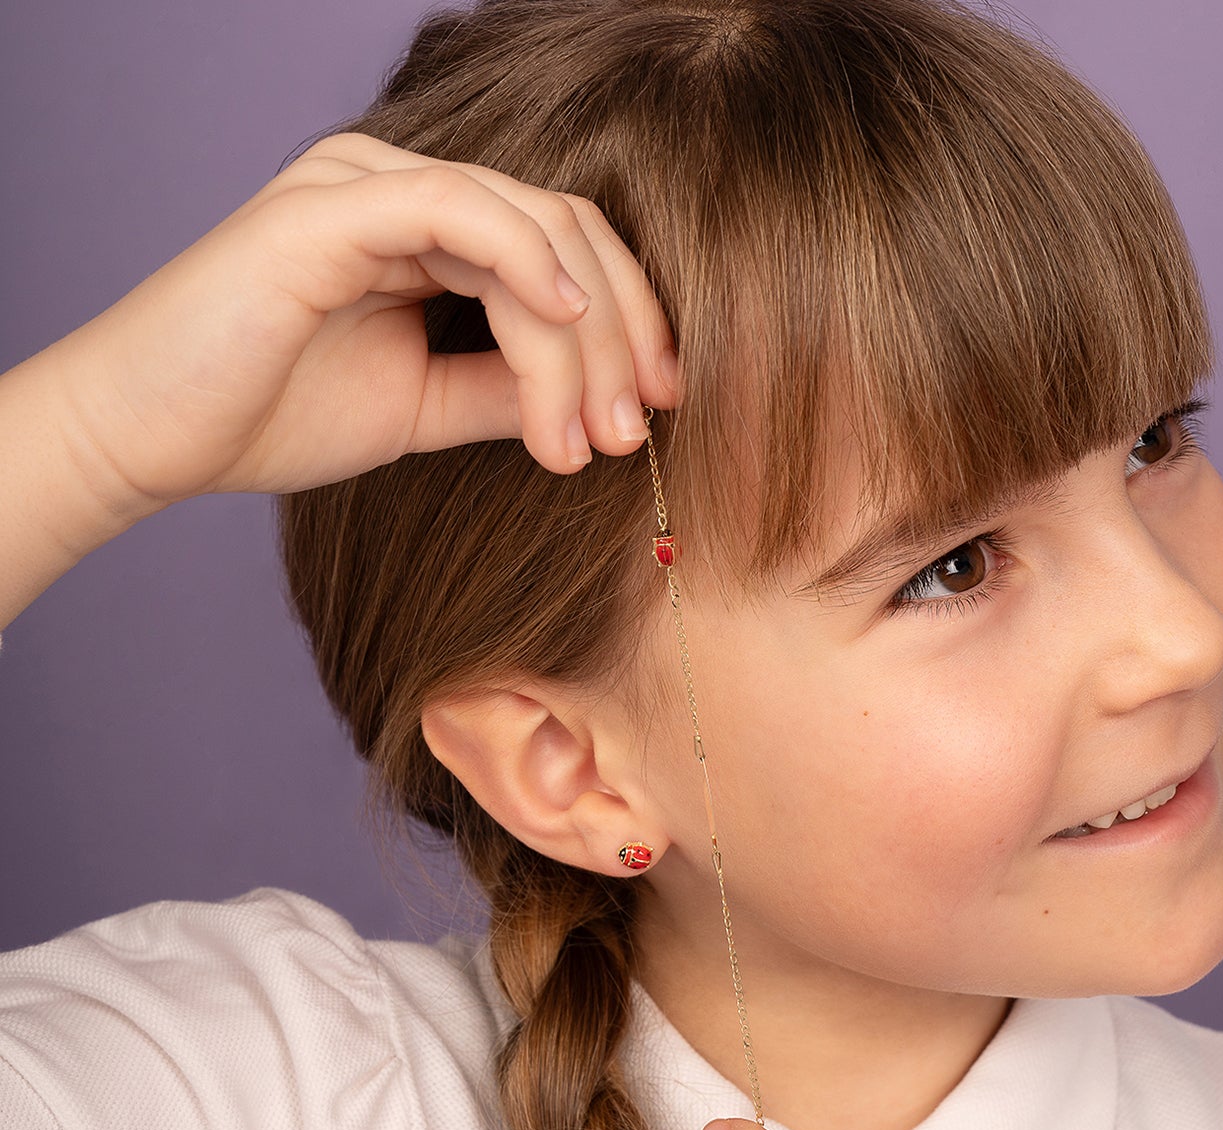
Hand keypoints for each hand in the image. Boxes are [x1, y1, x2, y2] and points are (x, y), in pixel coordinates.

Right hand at [31, 130, 677, 520]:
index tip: (659, 409)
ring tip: (596, 434)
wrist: (152, 438)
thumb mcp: (424, 405)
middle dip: (623, 336)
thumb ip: (505, 385)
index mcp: (425, 230)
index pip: (563, 248)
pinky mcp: (330, 207)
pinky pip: (458, 210)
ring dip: (583, 338)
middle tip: (637, 431)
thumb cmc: (270, 414)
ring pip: (530, 231)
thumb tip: (597, 399)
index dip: (629, 324)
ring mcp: (366, 187)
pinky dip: (527, 265)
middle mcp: (402, 191)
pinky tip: (567, 328)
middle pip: (566, 231)